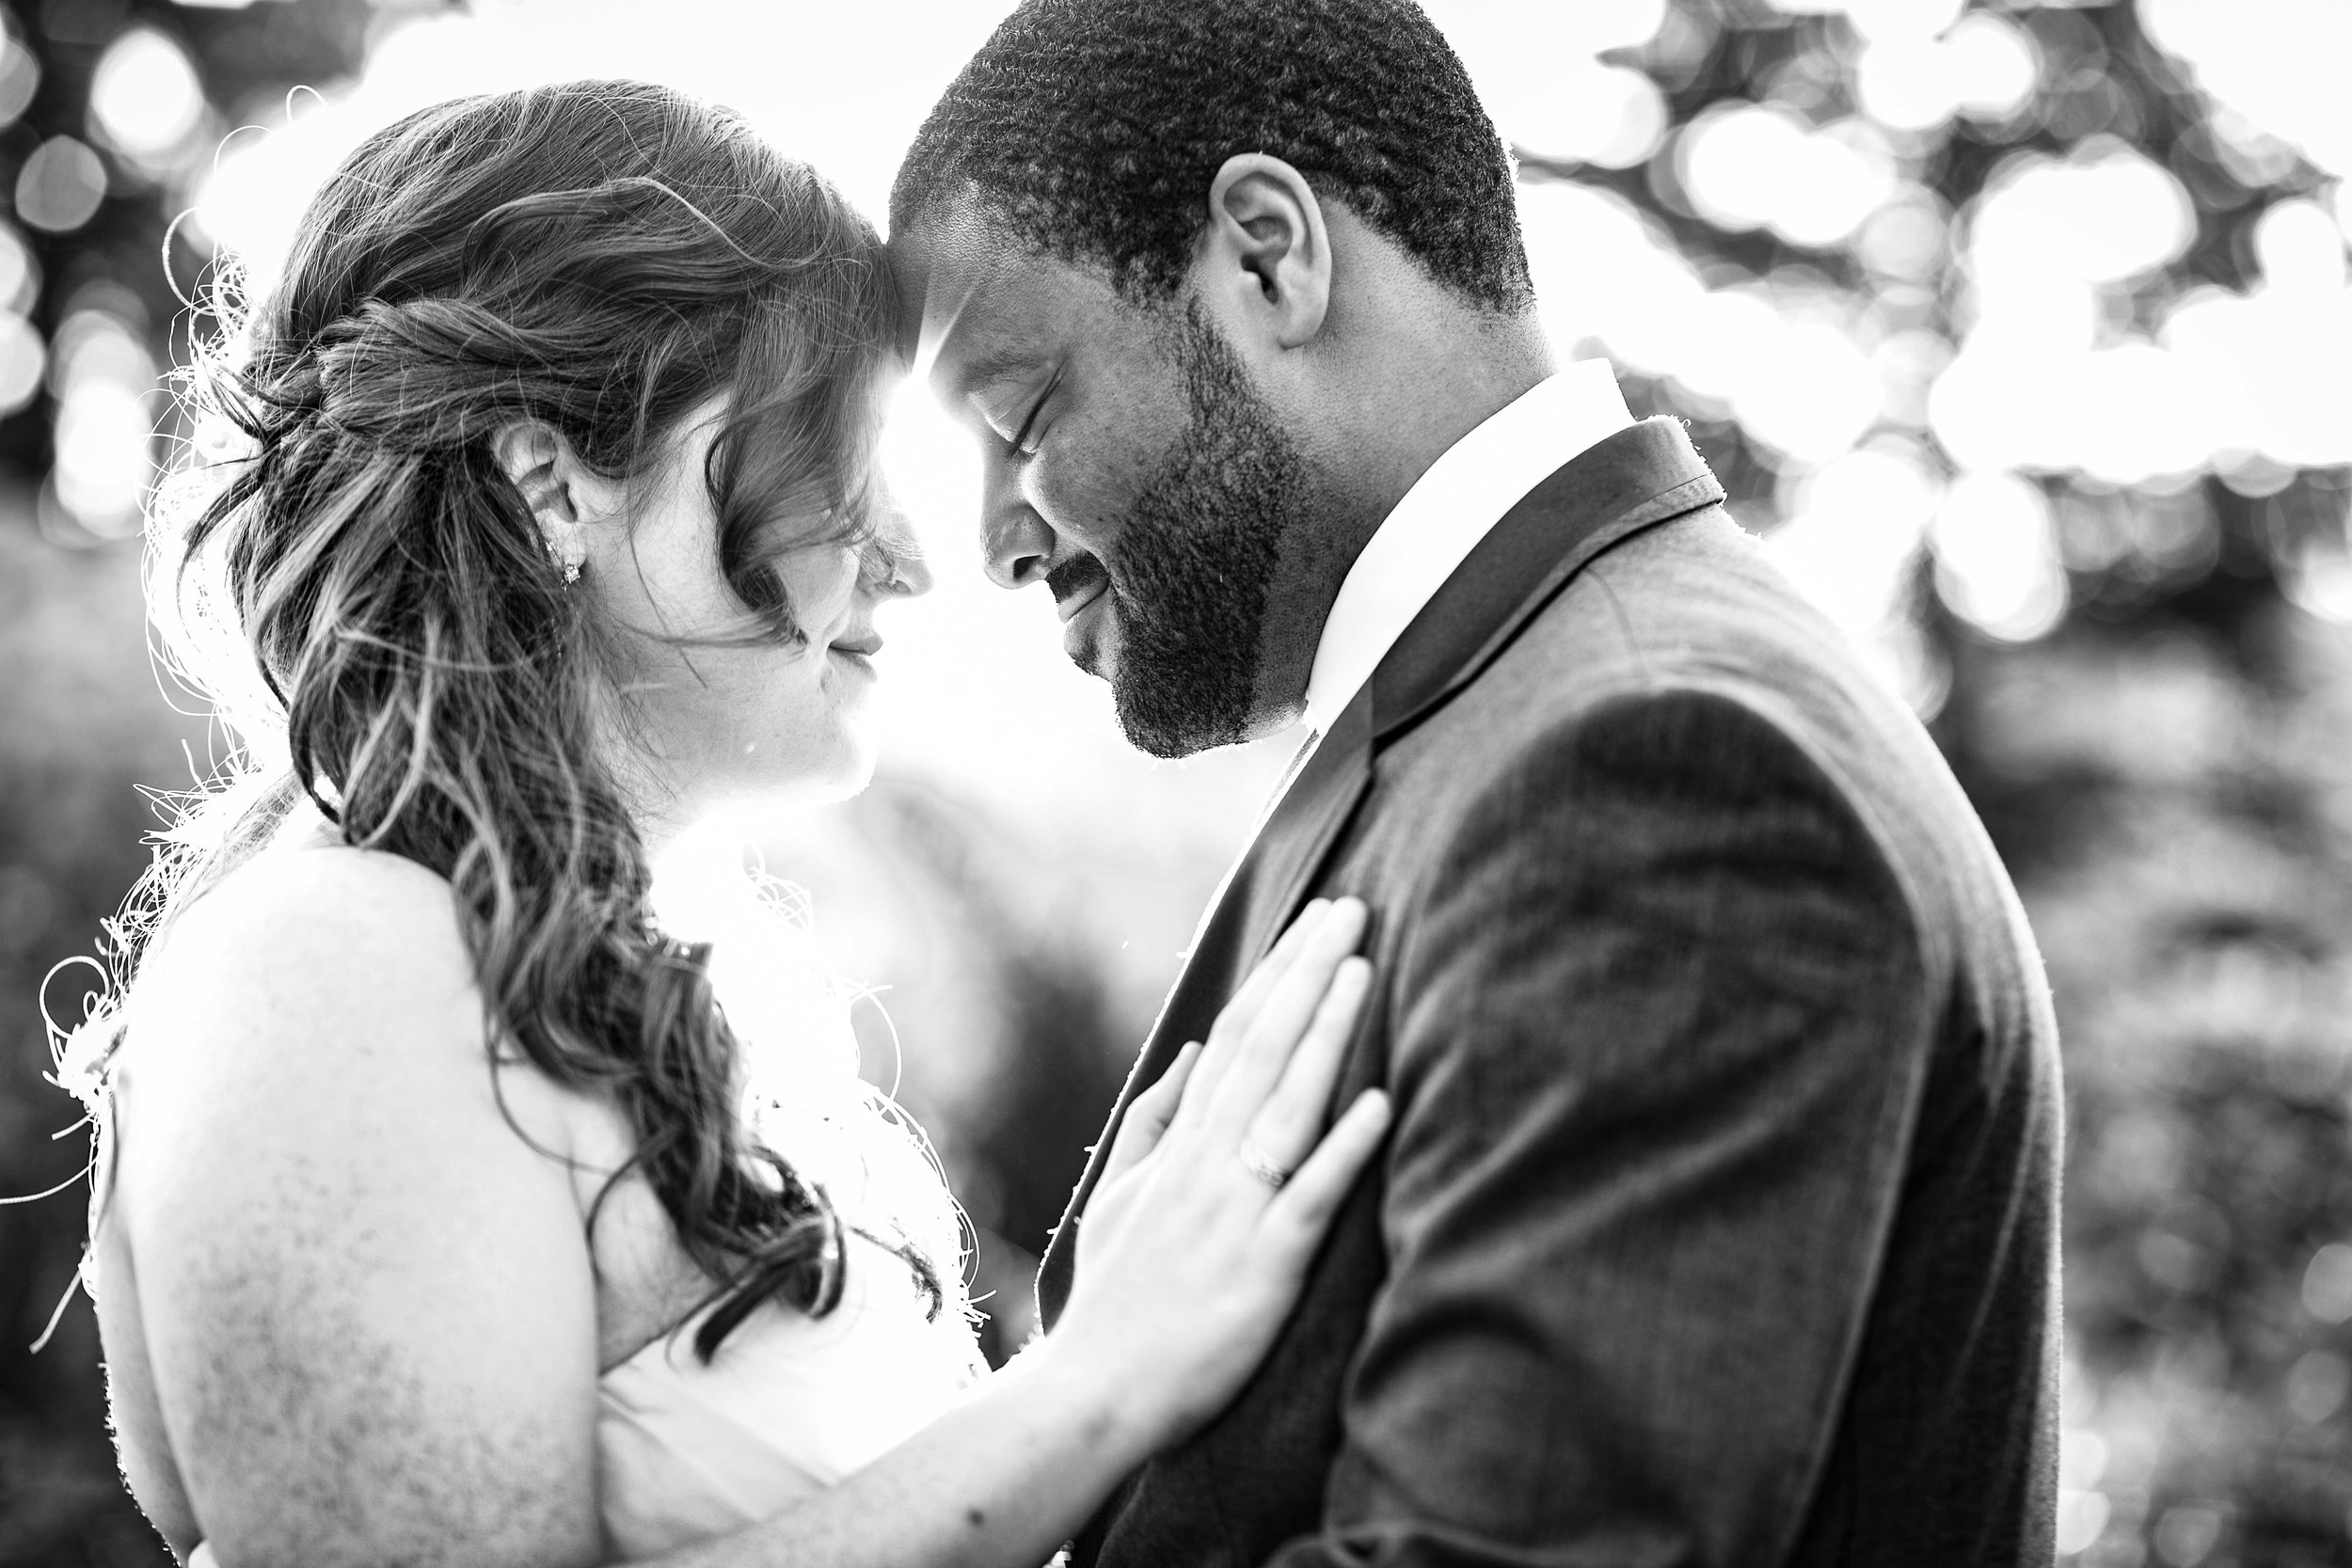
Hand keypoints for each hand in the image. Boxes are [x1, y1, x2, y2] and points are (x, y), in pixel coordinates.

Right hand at [1043, 897, 1390, 1450]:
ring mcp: (1234, 1209)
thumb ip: (1152, 1119)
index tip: (1312, 922)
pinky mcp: (1264, 1265)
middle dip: (1308, 975)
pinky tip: (1380, 1102)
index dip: (1275, 976)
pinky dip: (1344, 1147)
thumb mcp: (1118, 1195)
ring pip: (1287, 1104)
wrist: (1096, 1392)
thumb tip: (1190, 1049)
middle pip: (1264, 1049)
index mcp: (1179, 1146)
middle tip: (1351, 909)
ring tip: (1364, 969)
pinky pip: (1310, 1196)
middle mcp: (1206, 1163)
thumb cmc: (1115, 1300)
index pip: (1233, 1039)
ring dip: (1327, 1032)